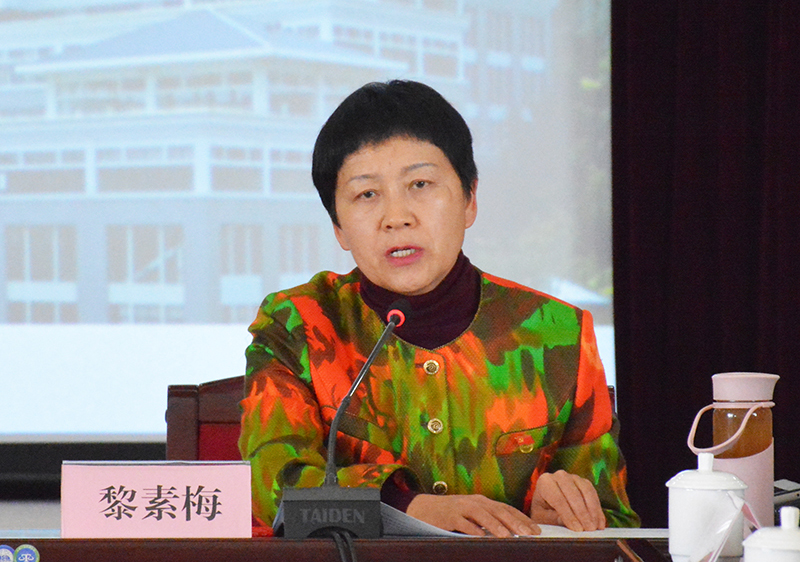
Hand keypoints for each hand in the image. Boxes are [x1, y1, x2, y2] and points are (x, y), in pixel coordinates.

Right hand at [406, 493, 540, 536]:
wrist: (424, 508)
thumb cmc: (451, 514)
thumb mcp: (472, 515)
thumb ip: (488, 520)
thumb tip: (510, 532)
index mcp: (483, 501)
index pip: (507, 509)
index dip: (522, 519)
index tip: (537, 530)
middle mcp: (475, 502)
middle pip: (499, 511)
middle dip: (516, 522)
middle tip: (530, 534)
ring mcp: (462, 507)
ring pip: (483, 515)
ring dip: (497, 526)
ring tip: (509, 536)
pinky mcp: (450, 515)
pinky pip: (464, 523)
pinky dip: (473, 529)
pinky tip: (482, 537)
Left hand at [529, 470, 605, 530]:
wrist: (547, 503)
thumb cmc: (543, 511)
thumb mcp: (542, 517)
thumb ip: (553, 519)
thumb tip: (571, 524)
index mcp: (545, 482)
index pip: (558, 499)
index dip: (568, 515)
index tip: (577, 529)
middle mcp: (559, 476)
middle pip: (573, 493)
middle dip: (582, 513)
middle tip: (589, 529)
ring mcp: (573, 477)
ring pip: (586, 491)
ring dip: (592, 510)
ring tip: (595, 527)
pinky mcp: (584, 482)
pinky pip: (594, 494)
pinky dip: (597, 509)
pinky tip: (599, 523)